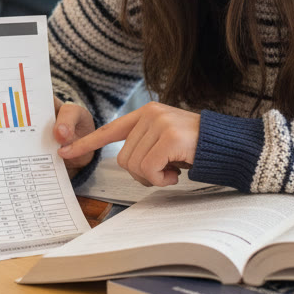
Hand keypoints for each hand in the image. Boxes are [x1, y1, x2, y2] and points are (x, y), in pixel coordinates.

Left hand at [59, 102, 198, 186]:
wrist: (229, 146)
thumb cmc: (197, 149)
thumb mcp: (165, 142)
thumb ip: (144, 145)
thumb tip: (128, 164)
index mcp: (146, 114)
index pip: (109, 130)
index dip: (86, 143)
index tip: (64, 151)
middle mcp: (150, 114)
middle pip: (123, 159)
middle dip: (142, 173)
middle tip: (165, 170)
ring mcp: (159, 124)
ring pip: (134, 166)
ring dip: (154, 177)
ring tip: (173, 168)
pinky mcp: (168, 137)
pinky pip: (149, 170)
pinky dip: (162, 179)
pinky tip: (177, 171)